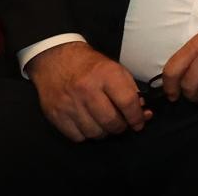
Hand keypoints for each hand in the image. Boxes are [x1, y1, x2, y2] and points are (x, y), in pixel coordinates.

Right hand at [27, 41, 148, 141]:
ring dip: (104, 133)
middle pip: (110, 121)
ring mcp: (69, 104)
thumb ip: (130, 89)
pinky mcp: (56, 114)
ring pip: (94, 132)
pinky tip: (89, 125)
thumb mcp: (115, 69)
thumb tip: (142, 111)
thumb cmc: (90, 65)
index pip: (127, 102)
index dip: (137, 116)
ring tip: (105, 125)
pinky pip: (77, 136)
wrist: (57, 59)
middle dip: (121, 127)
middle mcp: (87, 90)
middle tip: (122, 125)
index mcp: (106, 75)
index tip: (139, 123)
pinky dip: (86, 135)